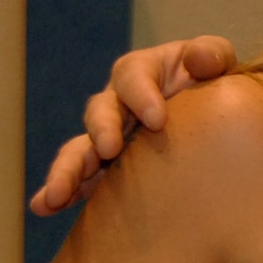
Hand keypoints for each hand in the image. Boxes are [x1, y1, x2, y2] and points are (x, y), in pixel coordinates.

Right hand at [28, 37, 239, 214]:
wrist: (215, 122)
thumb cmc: (214, 85)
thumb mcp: (218, 63)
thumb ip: (212, 56)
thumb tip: (201, 59)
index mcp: (143, 72)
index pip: (133, 75)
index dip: (141, 94)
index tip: (157, 119)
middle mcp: (118, 103)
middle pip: (100, 111)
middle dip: (102, 129)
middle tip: (109, 149)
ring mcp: (108, 137)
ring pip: (81, 149)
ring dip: (68, 169)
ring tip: (57, 193)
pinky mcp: (105, 169)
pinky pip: (79, 179)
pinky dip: (61, 191)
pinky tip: (44, 207)